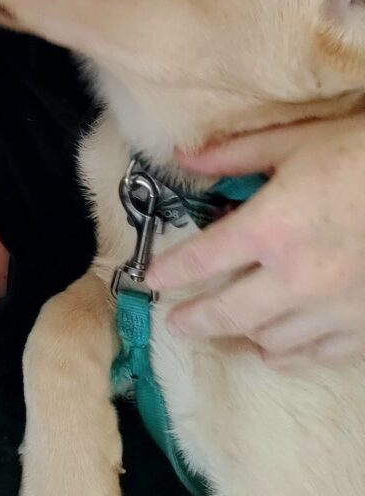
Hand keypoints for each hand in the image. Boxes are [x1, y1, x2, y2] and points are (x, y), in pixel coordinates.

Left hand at [145, 114, 364, 368]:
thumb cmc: (361, 153)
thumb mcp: (295, 141)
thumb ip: (234, 156)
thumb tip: (184, 159)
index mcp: (271, 229)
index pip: (203, 259)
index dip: (171, 272)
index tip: (151, 281)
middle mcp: (296, 278)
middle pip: (229, 313)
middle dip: (196, 319)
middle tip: (176, 323)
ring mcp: (333, 308)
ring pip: (271, 340)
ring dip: (241, 336)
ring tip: (225, 331)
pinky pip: (318, 354)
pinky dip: (290, 354)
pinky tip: (276, 350)